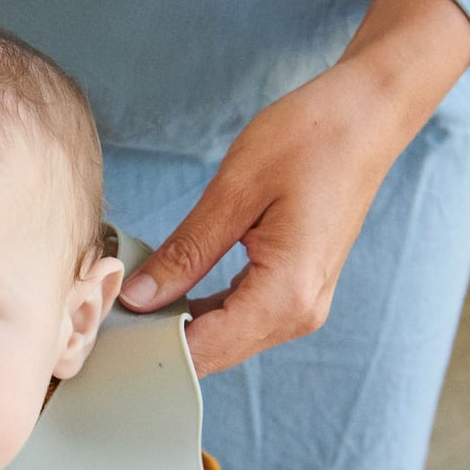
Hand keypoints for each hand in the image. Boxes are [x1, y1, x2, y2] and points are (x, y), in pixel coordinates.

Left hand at [118, 0, 469, 374]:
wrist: (369, 116)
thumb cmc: (311, 138)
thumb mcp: (235, 190)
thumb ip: (187, 251)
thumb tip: (138, 297)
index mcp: (286, 294)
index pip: (202, 349)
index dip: (147, 346)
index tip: (100, 333)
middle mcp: (300, 313)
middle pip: (214, 353)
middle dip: (158, 340)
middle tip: (103, 315)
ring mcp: (304, 304)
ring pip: (227, 338)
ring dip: (179, 325)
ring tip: (128, 300)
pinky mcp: (300, 289)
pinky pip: (242, 316)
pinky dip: (203, 310)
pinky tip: (169, 289)